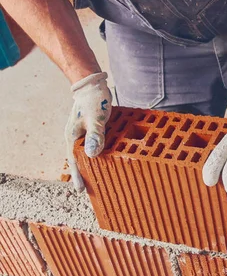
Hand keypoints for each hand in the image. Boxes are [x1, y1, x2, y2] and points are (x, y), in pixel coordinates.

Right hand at [65, 72, 111, 191]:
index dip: (77, 176)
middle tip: (91, 190)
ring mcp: (82, 134)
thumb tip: (91, 154)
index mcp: (72, 136)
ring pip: (86, 154)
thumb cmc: (94, 100)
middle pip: (79, 160)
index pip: (74, 160)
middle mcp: (75, 137)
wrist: (93, 85)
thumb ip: (95, 135)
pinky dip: (98, 155)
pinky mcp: (90, 131)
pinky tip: (105, 161)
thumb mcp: (95, 117)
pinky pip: (93, 146)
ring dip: (91, 165)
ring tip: (98, 179)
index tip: (80, 190)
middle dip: (84, 174)